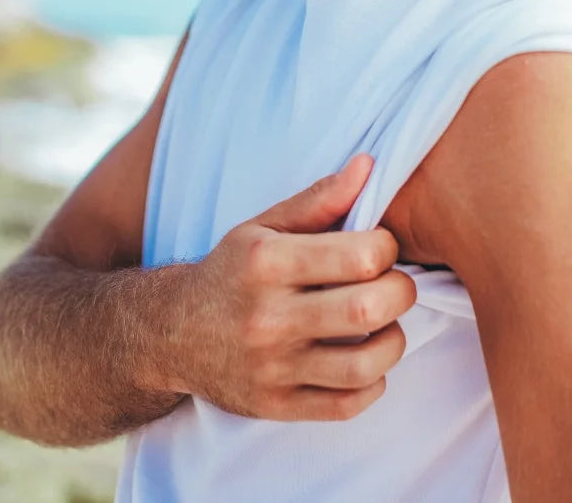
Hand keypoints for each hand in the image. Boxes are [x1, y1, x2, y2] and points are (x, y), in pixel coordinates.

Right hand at [172, 154, 416, 420]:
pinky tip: (365, 360)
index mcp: (267, 261)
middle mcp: (267, 315)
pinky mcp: (275, 405)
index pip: (362, 255)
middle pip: (369, 308)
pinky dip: (373, 383)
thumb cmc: (232, 270)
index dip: (388, 247)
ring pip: (365, 364)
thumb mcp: (264, 226)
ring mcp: (271, 366)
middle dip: (400, 292)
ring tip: (384, 324)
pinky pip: (347, 404)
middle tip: (393, 285)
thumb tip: (369, 166)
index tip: (381, 248)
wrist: (170, 333)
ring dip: (392, 341)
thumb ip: (320, 199)